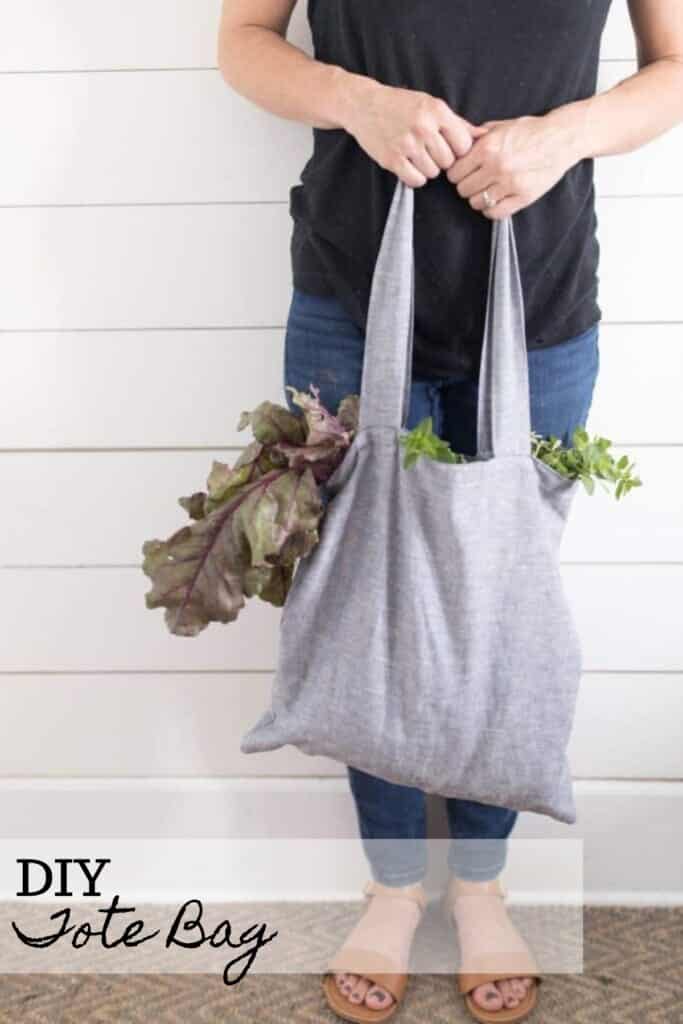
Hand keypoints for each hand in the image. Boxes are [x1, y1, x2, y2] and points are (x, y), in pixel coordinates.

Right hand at [345, 81, 487, 187]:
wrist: (364, 106)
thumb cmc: (401, 105)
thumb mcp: (431, 105)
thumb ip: (458, 123)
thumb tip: (484, 135)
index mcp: (437, 111)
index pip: (463, 145)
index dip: (458, 151)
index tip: (449, 148)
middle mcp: (423, 127)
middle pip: (449, 162)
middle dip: (442, 161)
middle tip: (429, 152)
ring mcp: (407, 144)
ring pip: (433, 173)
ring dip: (428, 169)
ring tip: (418, 156)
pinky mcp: (392, 159)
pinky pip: (416, 180)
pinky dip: (415, 177)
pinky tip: (409, 166)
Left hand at [446, 111, 581, 218]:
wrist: (561, 138)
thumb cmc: (530, 131)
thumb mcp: (501, 126)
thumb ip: (477, 137)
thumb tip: (457, 145)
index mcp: (487, 148)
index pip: (454, 172)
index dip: (456, 173)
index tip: (463, 172)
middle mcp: (496, 167)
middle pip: (462, 190)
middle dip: (466, 185)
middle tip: (476, 180)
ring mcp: (510, 184)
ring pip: (476, 203)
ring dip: (478, 198)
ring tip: (487, 189)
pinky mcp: (523, 197)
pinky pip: (495, 213)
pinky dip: (492, 209)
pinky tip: (496, 199)